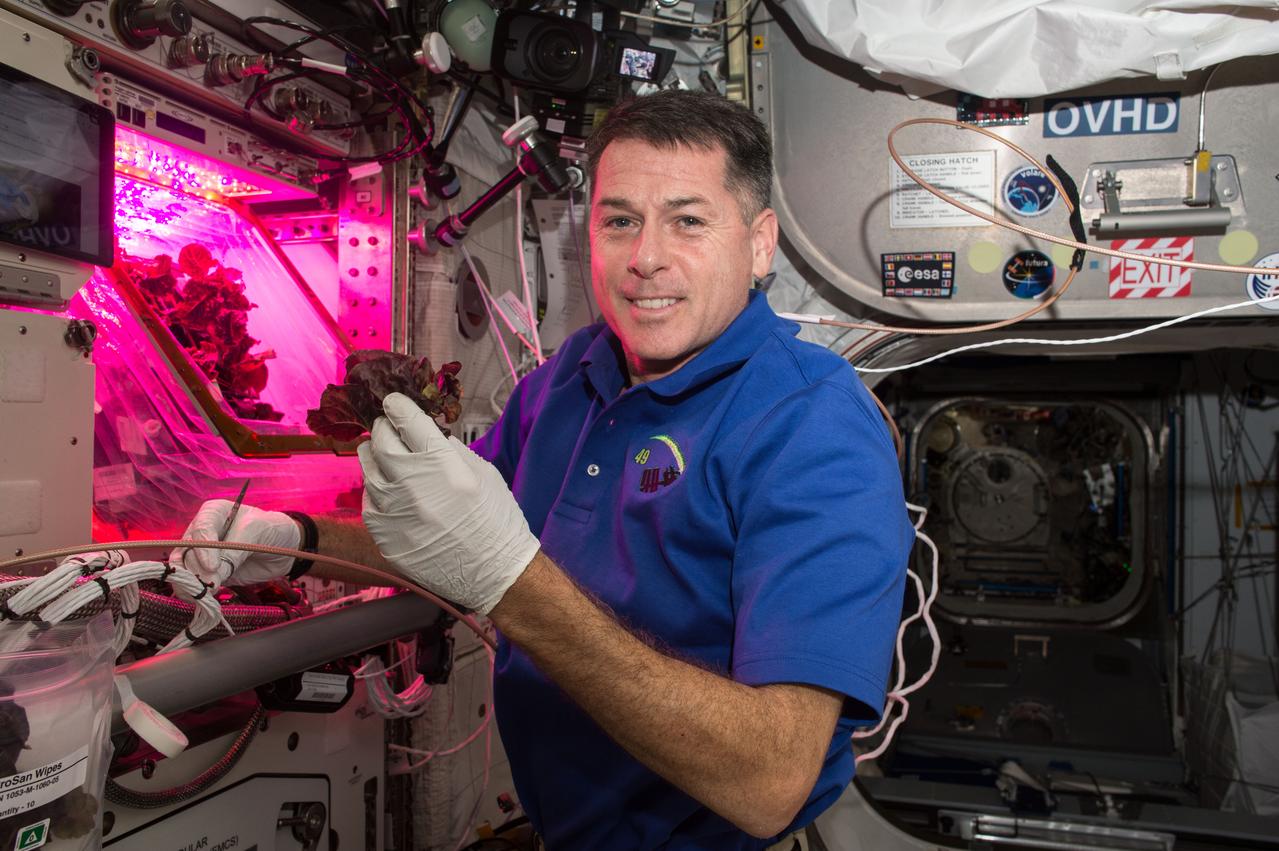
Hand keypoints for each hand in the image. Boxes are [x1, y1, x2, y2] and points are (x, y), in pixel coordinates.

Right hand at [170, 500, 300, 587]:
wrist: (284, 548)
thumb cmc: (271, 530)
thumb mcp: (257, 532)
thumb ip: (234, 551)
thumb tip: (211, 576)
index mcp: (212, 513)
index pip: (200, 528)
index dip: (202, 548)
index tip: (212, 566)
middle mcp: (201, 533)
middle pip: (186, 551)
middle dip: (195, 569)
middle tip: (210, 582)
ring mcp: (201, 555)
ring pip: (184, 569)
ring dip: (192, 583)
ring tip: (207, 592)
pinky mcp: (207, 574)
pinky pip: (194, 584)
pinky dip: (197, 592)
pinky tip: (205, 597)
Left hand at [359, 393, 539, 613]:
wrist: (493, 572)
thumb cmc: (495, 521)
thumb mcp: (483, 472)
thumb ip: (449, 448)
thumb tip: (424, 431)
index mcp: (441, 464)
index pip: (406, 420)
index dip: (398, 405)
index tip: (394, 402)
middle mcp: (412, 484)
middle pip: (380, 439)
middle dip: (384, 427)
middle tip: (389, 427)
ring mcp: (393, 511)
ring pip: (367, 467)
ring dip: (375, 455)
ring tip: (387, 456)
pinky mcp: (383, 535)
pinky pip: (368, 500)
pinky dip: (377, 489)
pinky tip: (391, 491)